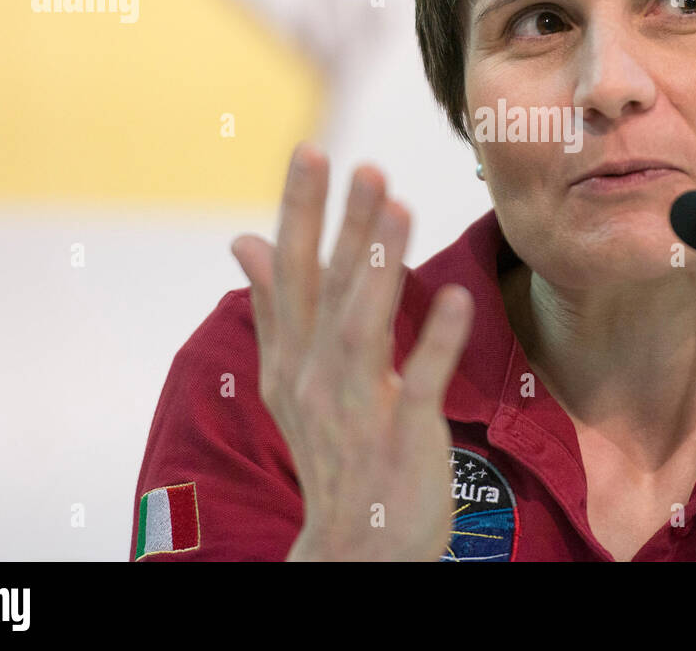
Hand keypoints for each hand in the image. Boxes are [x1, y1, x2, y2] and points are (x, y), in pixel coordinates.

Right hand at [230, 142, 472, 560]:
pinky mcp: (402, 437)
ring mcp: (356, 408)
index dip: (300, 210)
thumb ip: (274, 307)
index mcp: (292, 355)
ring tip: (399, 207)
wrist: (351, 545)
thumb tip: (243, 240)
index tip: (311, 149)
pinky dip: (434, 342)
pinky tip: (452, 297)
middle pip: (327, 288)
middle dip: (342, 224)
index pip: (291, 269)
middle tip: (363, 165)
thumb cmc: (330, 449)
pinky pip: (418, 382)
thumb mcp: (288, 378)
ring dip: (378, 267)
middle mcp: (314, 375)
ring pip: (362, 326)